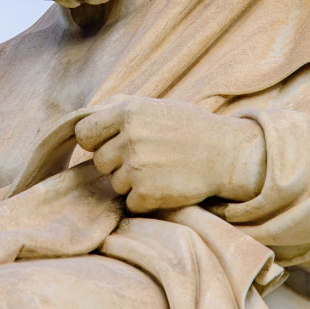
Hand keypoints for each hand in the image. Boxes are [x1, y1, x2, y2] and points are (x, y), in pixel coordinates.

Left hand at [74, 95, 265, 212]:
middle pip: (99, 161)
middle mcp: (129, 138)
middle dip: (117, 162)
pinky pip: (130, 202)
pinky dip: (145, 199)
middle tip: (145, 157)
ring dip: (132, 181)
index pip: (84, 132)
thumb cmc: (189, 128)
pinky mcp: (147, 193)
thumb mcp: (156, 106)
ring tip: (159, 170)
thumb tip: (86, 114)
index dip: (95, 140)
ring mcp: (137, 167)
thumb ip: (120, 107)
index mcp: (128, 112)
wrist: (225, 154)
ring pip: (115, 183)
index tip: (110, 144)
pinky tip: (164, 185)